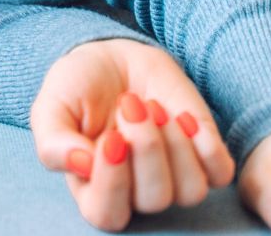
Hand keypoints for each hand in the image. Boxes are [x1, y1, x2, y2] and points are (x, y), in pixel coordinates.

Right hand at [30, 37, 235, 230]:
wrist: (109, 56)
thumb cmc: (75, 87)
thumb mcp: (50, 108)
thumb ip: (53, 142)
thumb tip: (82, 166)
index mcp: (93, 190)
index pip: (107, 214)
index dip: (112, 183)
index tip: (111, 137)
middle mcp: (135, 192)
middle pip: (154, 200)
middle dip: (145, 148)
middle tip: (128, 103)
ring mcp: (173, 176)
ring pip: (190, 191)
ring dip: (175, 144)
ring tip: (152, 105)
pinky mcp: (203, 155)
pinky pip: (220, 173)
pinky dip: (205, 146)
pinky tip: (181, 116)